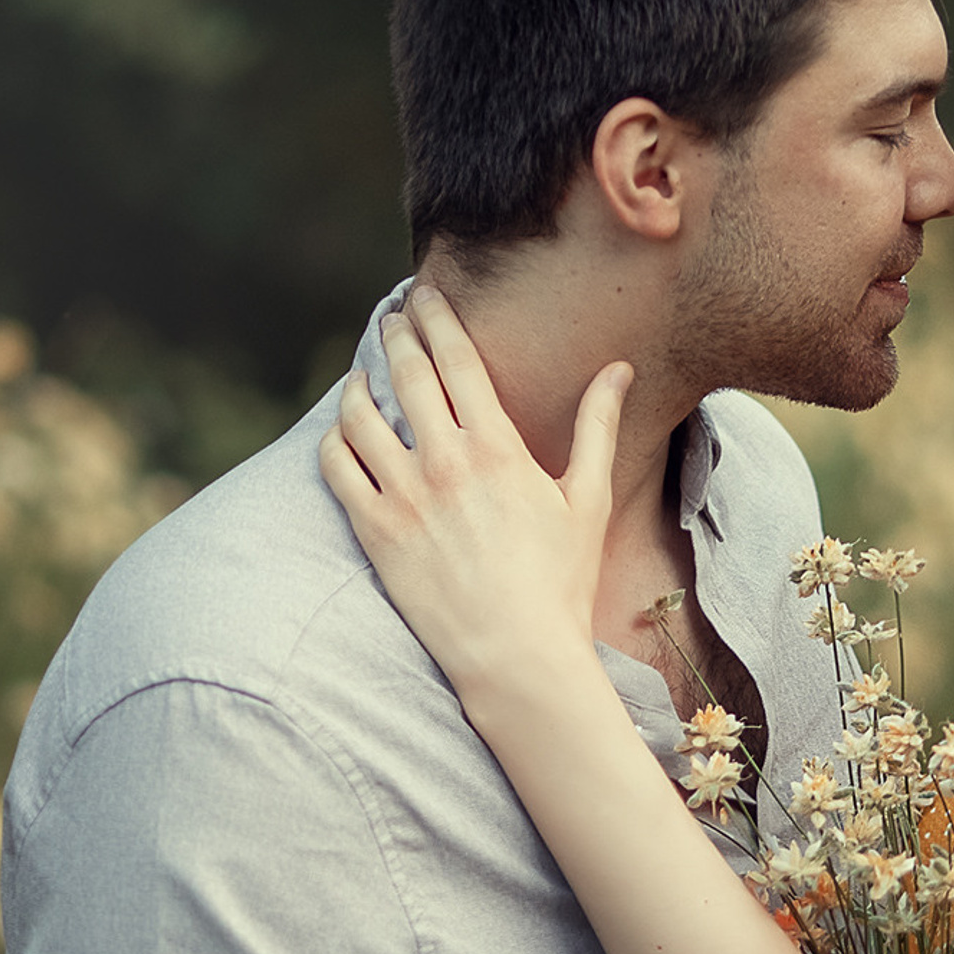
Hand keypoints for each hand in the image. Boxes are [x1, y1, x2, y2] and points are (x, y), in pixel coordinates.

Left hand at [319, 287, 630, 700]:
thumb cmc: (561, 582)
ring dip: (358, 385)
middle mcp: (444, 462)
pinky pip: (336, 467)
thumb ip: (598, 427)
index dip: (437, 318)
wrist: (517, 656)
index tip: (425, 296)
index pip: (456, 359)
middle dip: (396, 335)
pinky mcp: (374, 532)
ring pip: (360, 415)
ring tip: (362, 376)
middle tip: (392, 320)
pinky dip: (334, 440)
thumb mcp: (587, 499)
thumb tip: (619, 371)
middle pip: (405, 374)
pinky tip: (343, 433)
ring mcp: (403, 497)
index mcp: (497, 447)